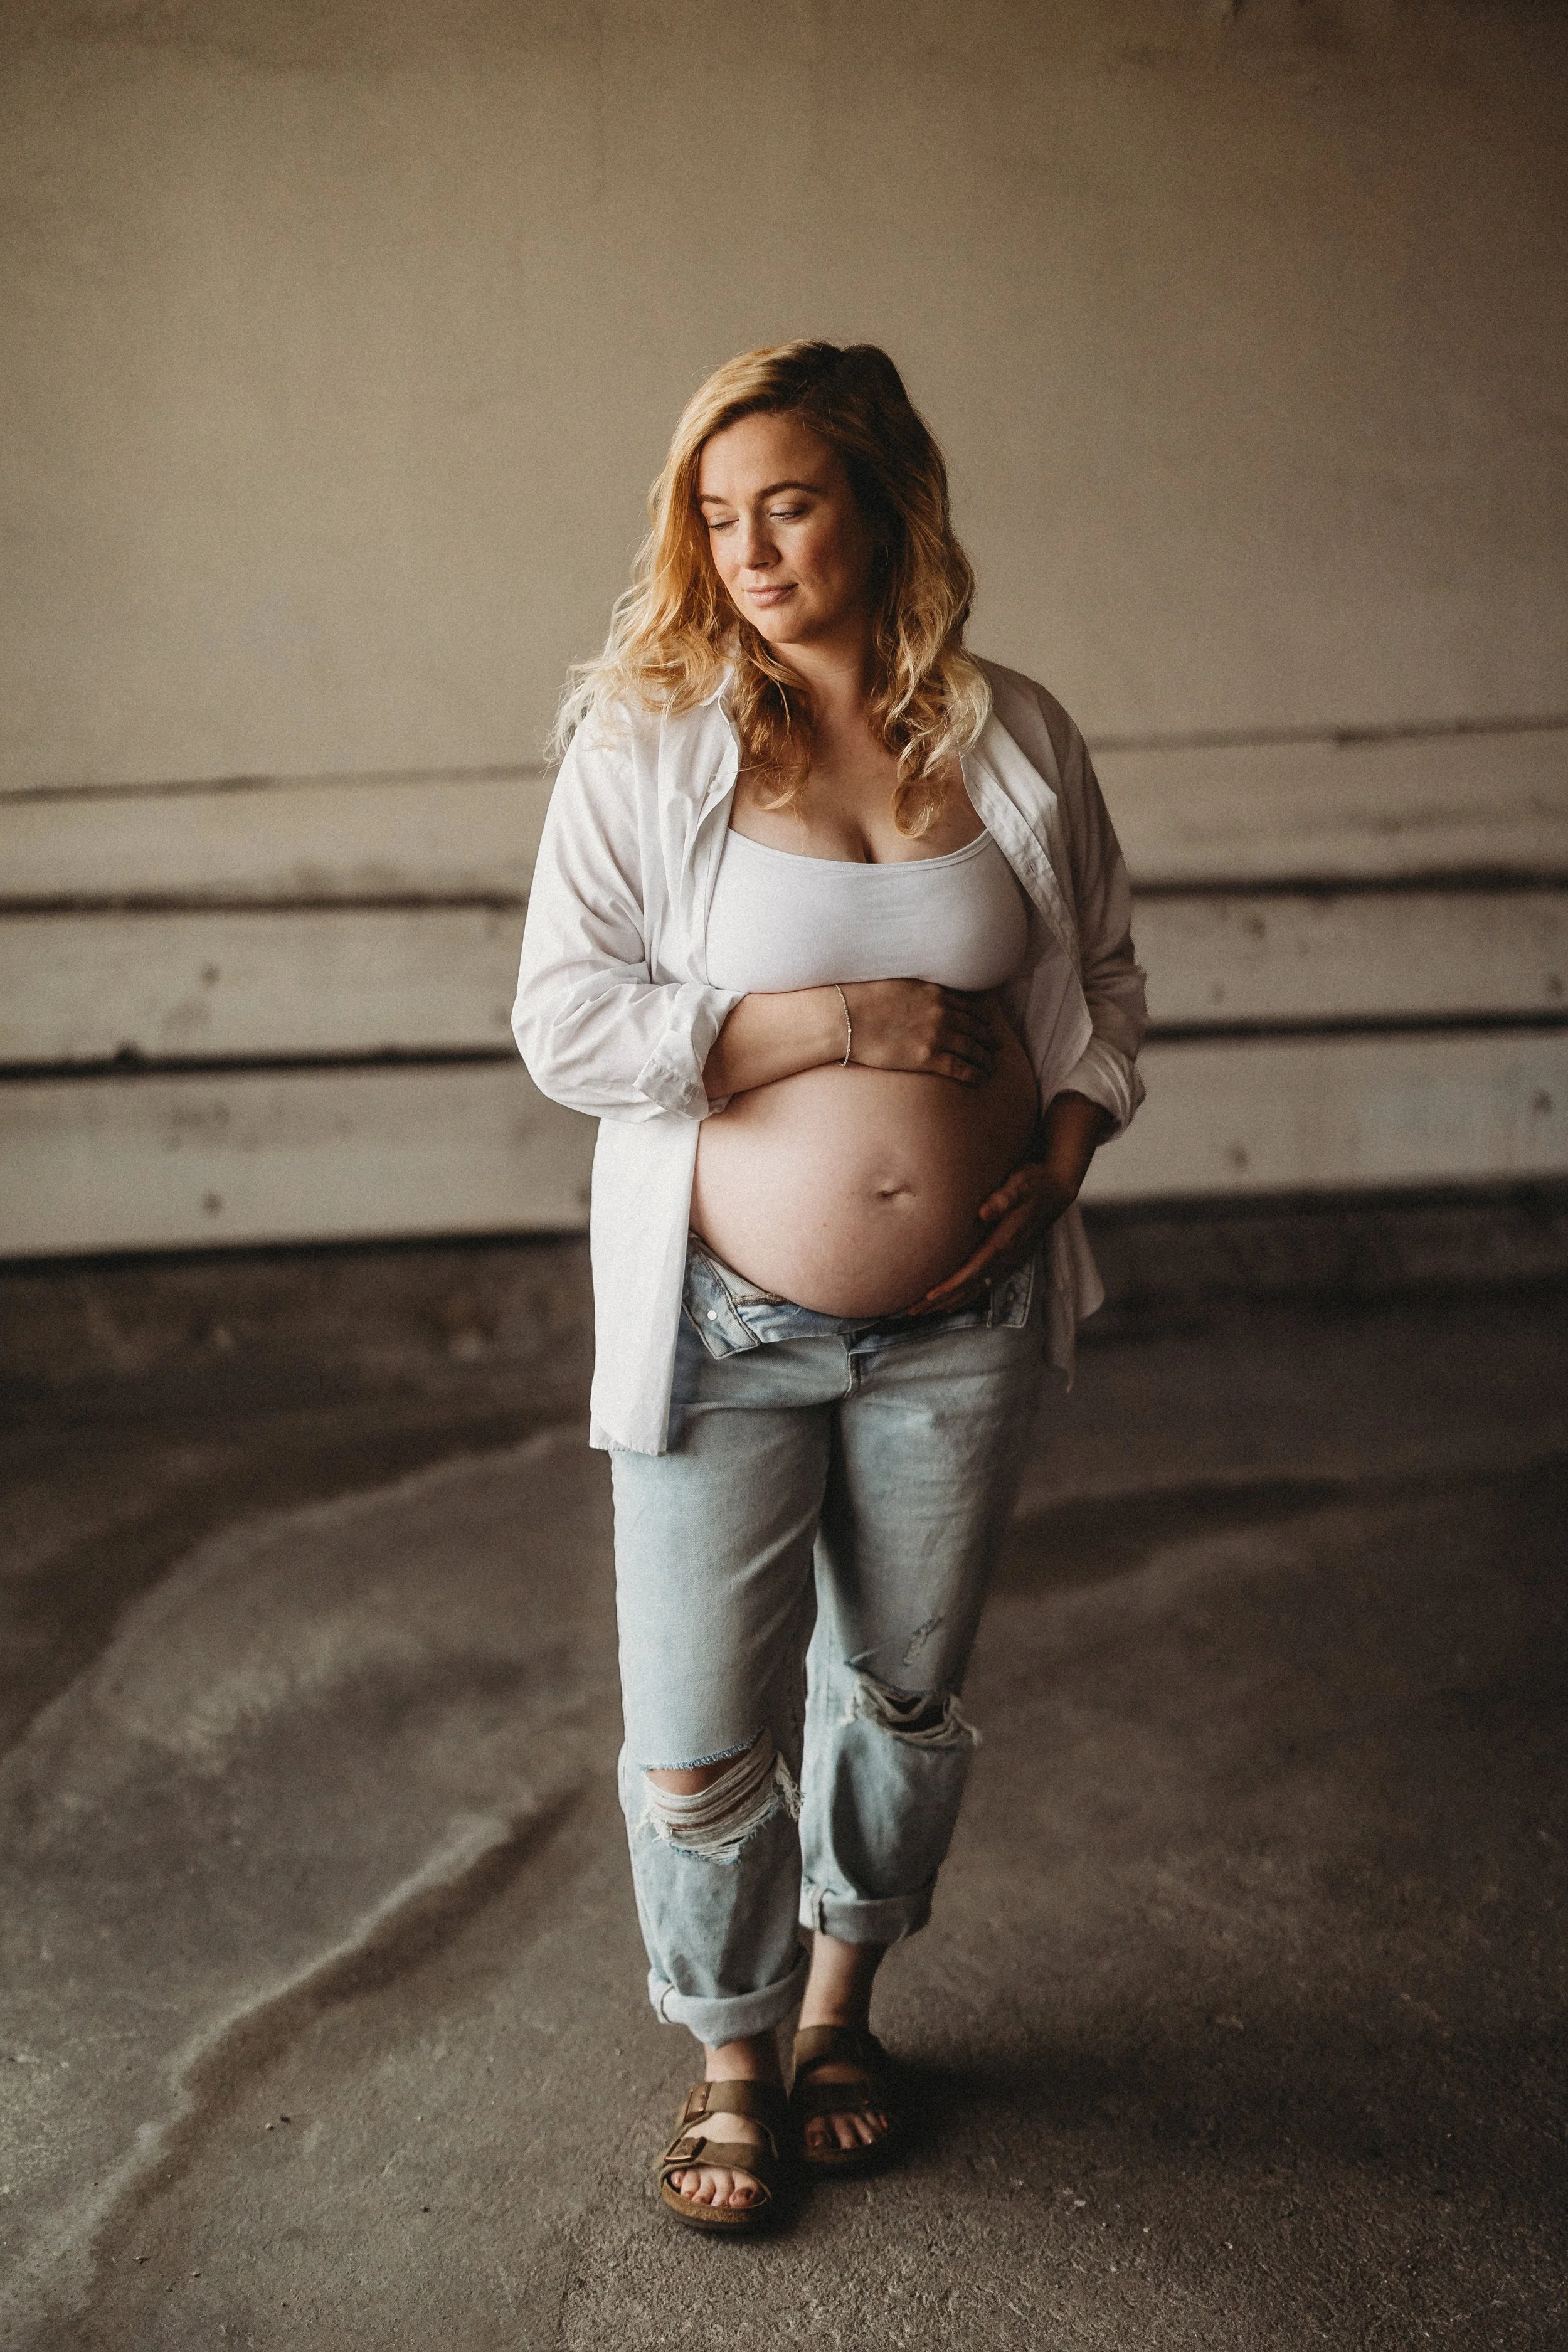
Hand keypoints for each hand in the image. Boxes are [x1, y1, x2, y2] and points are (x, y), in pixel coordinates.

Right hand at [840, 980, 996, 1084]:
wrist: (847, 1017)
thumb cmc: (861, 1000)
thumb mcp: (895, 985)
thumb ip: (914, 990)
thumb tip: (915, 993)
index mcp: (934, 993)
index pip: (967, 1005)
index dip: (980, 1016)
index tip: (987, 1023)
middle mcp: (941, 1012)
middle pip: (975, 1027)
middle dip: (989, 1037)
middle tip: (998, 1046)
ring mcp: (937, 1035)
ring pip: (973, 1048)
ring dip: (986, 1058)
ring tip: (992, 1066)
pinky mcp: (928, 1057)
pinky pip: (961, 1067)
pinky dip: (974, 1073)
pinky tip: (980, 1078)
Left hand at [903, 1090, 1113, 1317]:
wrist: (1059, 1188)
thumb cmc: (1035, 1181)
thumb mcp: (1021, 1182)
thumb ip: (1004, 1197)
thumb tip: (983, 1212)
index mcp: (1005, 1241)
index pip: (973, 1270)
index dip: (951, 1285)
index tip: (928, 1297)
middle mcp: (1008, 1257)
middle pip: (971, 1286)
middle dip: (942, 1300)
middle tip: (912, 1310)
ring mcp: (1012, 1261)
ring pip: (978, 1289)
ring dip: (951, 1301)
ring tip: (926, 1311)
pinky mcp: (1012, 1259)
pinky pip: (986, 1284)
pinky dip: (968, 1295)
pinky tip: (954, 1301)